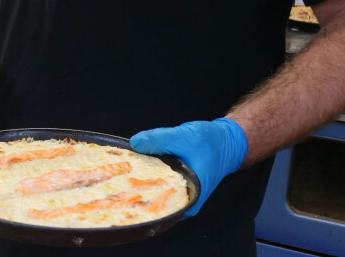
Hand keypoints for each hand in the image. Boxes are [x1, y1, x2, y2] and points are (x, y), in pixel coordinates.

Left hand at [129, 118, 247, 216]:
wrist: (227, 140)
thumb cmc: (210, 142)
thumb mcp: (182, 137)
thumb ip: (158, 140)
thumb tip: (135, 144)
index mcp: (191, 198)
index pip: (161, 207)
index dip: (139, 200)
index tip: (121, 190)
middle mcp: (187, 202)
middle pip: (157, 201)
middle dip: (138, 190)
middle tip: (117, 181)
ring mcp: (184, 194)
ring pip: (159, 191)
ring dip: (144, 181)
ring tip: (123, 172)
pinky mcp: (180, 184)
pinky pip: (162, 182)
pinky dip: (152, 174)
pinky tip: (138, 165)